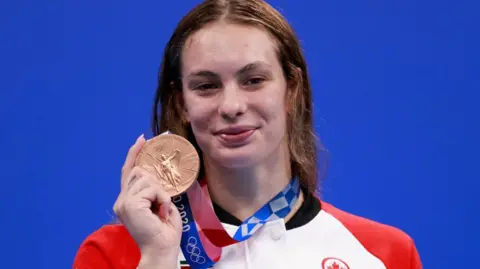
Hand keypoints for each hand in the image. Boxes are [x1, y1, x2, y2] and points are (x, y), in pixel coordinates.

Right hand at [113, 135, 181, 268]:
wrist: (161, 249)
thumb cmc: (164, 231)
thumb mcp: (160, 205)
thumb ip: (154, 190)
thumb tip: (157, 175)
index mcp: (127, 201)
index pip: (128, 172)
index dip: (134, 154)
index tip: (142, 139)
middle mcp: (121, 200)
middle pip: (139, 172)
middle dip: (156, 183)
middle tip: (163, 203)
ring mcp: (124, 202)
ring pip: (147, 178)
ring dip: (161, 193)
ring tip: (162, 210)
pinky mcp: (130, 204)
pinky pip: (153, 189)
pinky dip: (162, 199)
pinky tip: (161, 213)